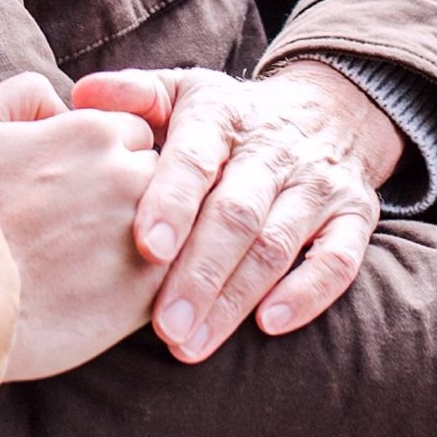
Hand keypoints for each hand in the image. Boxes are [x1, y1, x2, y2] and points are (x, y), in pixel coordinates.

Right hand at [0, 71, 167, 381]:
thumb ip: (21, 95)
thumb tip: (58, 102)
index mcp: (94, 131)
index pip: (131, 129)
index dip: (105, 155)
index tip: (78, 182)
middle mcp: (130, 175)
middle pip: (156, 172)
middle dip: (132, 190)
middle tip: (87, 220)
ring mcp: (146, 236)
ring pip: (170, 225)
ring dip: (147, 234)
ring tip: (95, 259)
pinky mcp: (148, 293)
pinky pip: (170, 275)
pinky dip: (148, 279)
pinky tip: (107, 291)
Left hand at [74, 61, 398, 361]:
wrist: (326, 109)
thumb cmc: (225, 119)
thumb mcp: (182, 91)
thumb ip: (133, 96)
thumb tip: (81, 95)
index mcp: (220, 115)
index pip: (196, 158)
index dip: (172, 202)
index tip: (146, 248)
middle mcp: (273, 149)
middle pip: (237, 214)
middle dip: (199, 274)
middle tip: (163, 326)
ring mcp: (318, 184)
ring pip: (277, 244)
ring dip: (235, 298)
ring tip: (190, 344)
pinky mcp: (355, 215)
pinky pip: (339, 260)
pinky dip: (307, 294)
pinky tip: (268, 325)